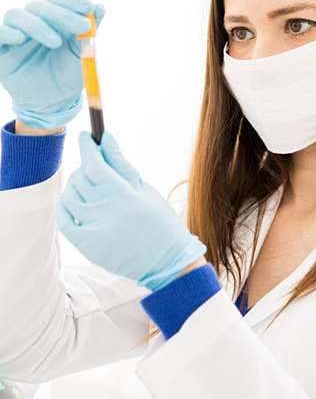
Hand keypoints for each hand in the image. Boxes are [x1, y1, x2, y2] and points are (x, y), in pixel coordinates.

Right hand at [0, 0, 104, 129]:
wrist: (51, 103)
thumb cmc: (66, 76)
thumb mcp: (81, 55)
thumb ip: (89, 32)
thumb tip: (101, 7)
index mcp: (52, 19)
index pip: (58, 1)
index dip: (72, 1)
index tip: (89, 6)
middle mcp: (32, 21)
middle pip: (41, 6)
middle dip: (63, 14)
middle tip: (83, 27)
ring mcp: (15, 33)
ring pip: (18, 15)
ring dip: (38, 25)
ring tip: (56, 42)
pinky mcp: (1, 48)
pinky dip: (8, 32)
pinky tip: (20, 38)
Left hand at [55, 131, 206, 291]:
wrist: (167, 260)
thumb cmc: (161, 222)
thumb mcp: (144, 188)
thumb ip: (121, 164)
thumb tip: (106, 139)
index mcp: (124, 196)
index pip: (95, 164)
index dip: (87, 147)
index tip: (85, 138)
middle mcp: (107, 213)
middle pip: (81, 179)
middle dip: (85, 166)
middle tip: (95, 164)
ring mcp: (95, 231)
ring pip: (71, 197)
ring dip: (76, 185)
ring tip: (89, 184)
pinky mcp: (88, 246)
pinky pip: (65, 221)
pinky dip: (65, 207)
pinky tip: (75, 202)